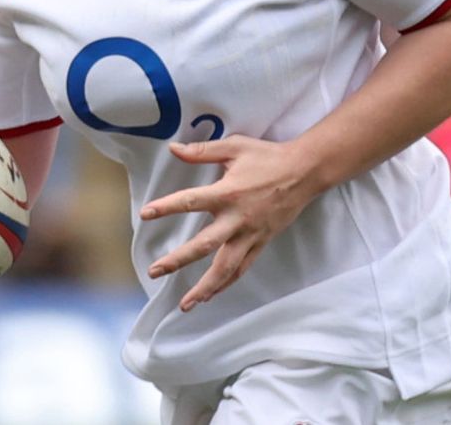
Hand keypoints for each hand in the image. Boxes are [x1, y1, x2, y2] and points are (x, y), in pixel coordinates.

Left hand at [139, 136, 319, 310]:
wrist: (305, 172)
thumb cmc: (268, 157)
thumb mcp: (235, 146)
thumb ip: (202, 151)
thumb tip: (173, 148)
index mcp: (228, 193)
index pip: (191, 201)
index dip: (166, 208)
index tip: (145, 215)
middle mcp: (237, 218)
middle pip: (204, 246)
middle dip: (178, 260)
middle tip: (155, 271)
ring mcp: (251, 234)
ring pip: (226, 268)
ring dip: (205, 287)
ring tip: (186, 303)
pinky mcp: (262, 242)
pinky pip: (243, 268)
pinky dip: (226, 283)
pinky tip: (212, 294)